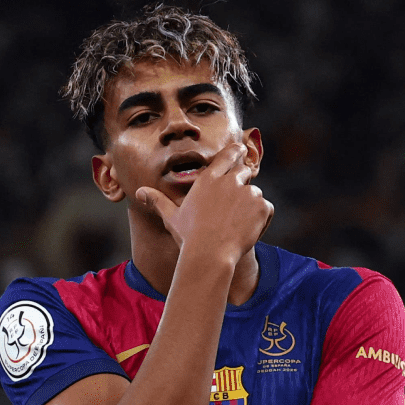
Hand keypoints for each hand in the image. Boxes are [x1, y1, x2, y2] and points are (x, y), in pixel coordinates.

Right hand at [136, 141, 273, 265]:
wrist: (209, 255)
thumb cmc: (188, 236)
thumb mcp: (171, 217)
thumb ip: (158, 200)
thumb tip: (139, 192)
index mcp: (208, 179)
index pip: (227, 155)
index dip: (236, 151)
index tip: (241, 149)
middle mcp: (229, 181)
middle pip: (243, 172)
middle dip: (242, 183)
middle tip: (236, 201)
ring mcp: (247, 193)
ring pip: (255, 193)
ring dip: (250, 204)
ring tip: (237, 224)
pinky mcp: (261, 206)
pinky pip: (266, 208)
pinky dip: (261, 218)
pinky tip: (248, 231)